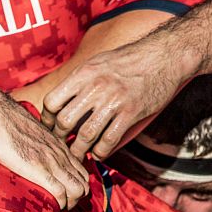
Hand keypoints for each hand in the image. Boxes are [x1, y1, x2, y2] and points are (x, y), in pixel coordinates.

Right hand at [0, 93, 87, 209]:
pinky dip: (58, 204)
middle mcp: (60, 155)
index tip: (64, 197)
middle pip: (84, 184)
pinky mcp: (38, 169)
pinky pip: (61, 193)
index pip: (82, 172)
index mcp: (59, 147)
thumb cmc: (5, 123)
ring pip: (78, 190)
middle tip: (61, 207)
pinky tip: (47, 205)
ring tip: (55, 208)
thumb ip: (37, 147)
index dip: (77, 188)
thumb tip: (31, 157)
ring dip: (69, 204)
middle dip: (77, 200)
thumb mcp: (30, 135)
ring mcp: (51, 162)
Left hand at [42, 35, 196, 159]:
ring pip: (86, 135)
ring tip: (77, 155)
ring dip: (79, 150)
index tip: (50, 127)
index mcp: (83, 74)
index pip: (52, 101)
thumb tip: (61, 98)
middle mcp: (95, 87)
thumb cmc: (129, 59)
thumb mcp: (97, 62)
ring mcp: (114, 101)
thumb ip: (79, 80)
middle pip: (65, 121)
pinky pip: (109, 140)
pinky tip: (98, 153)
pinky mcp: (131, 113)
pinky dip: (101, 151)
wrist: (163, 56)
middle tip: (61, 145)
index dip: (47, 119)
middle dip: (60, 137)